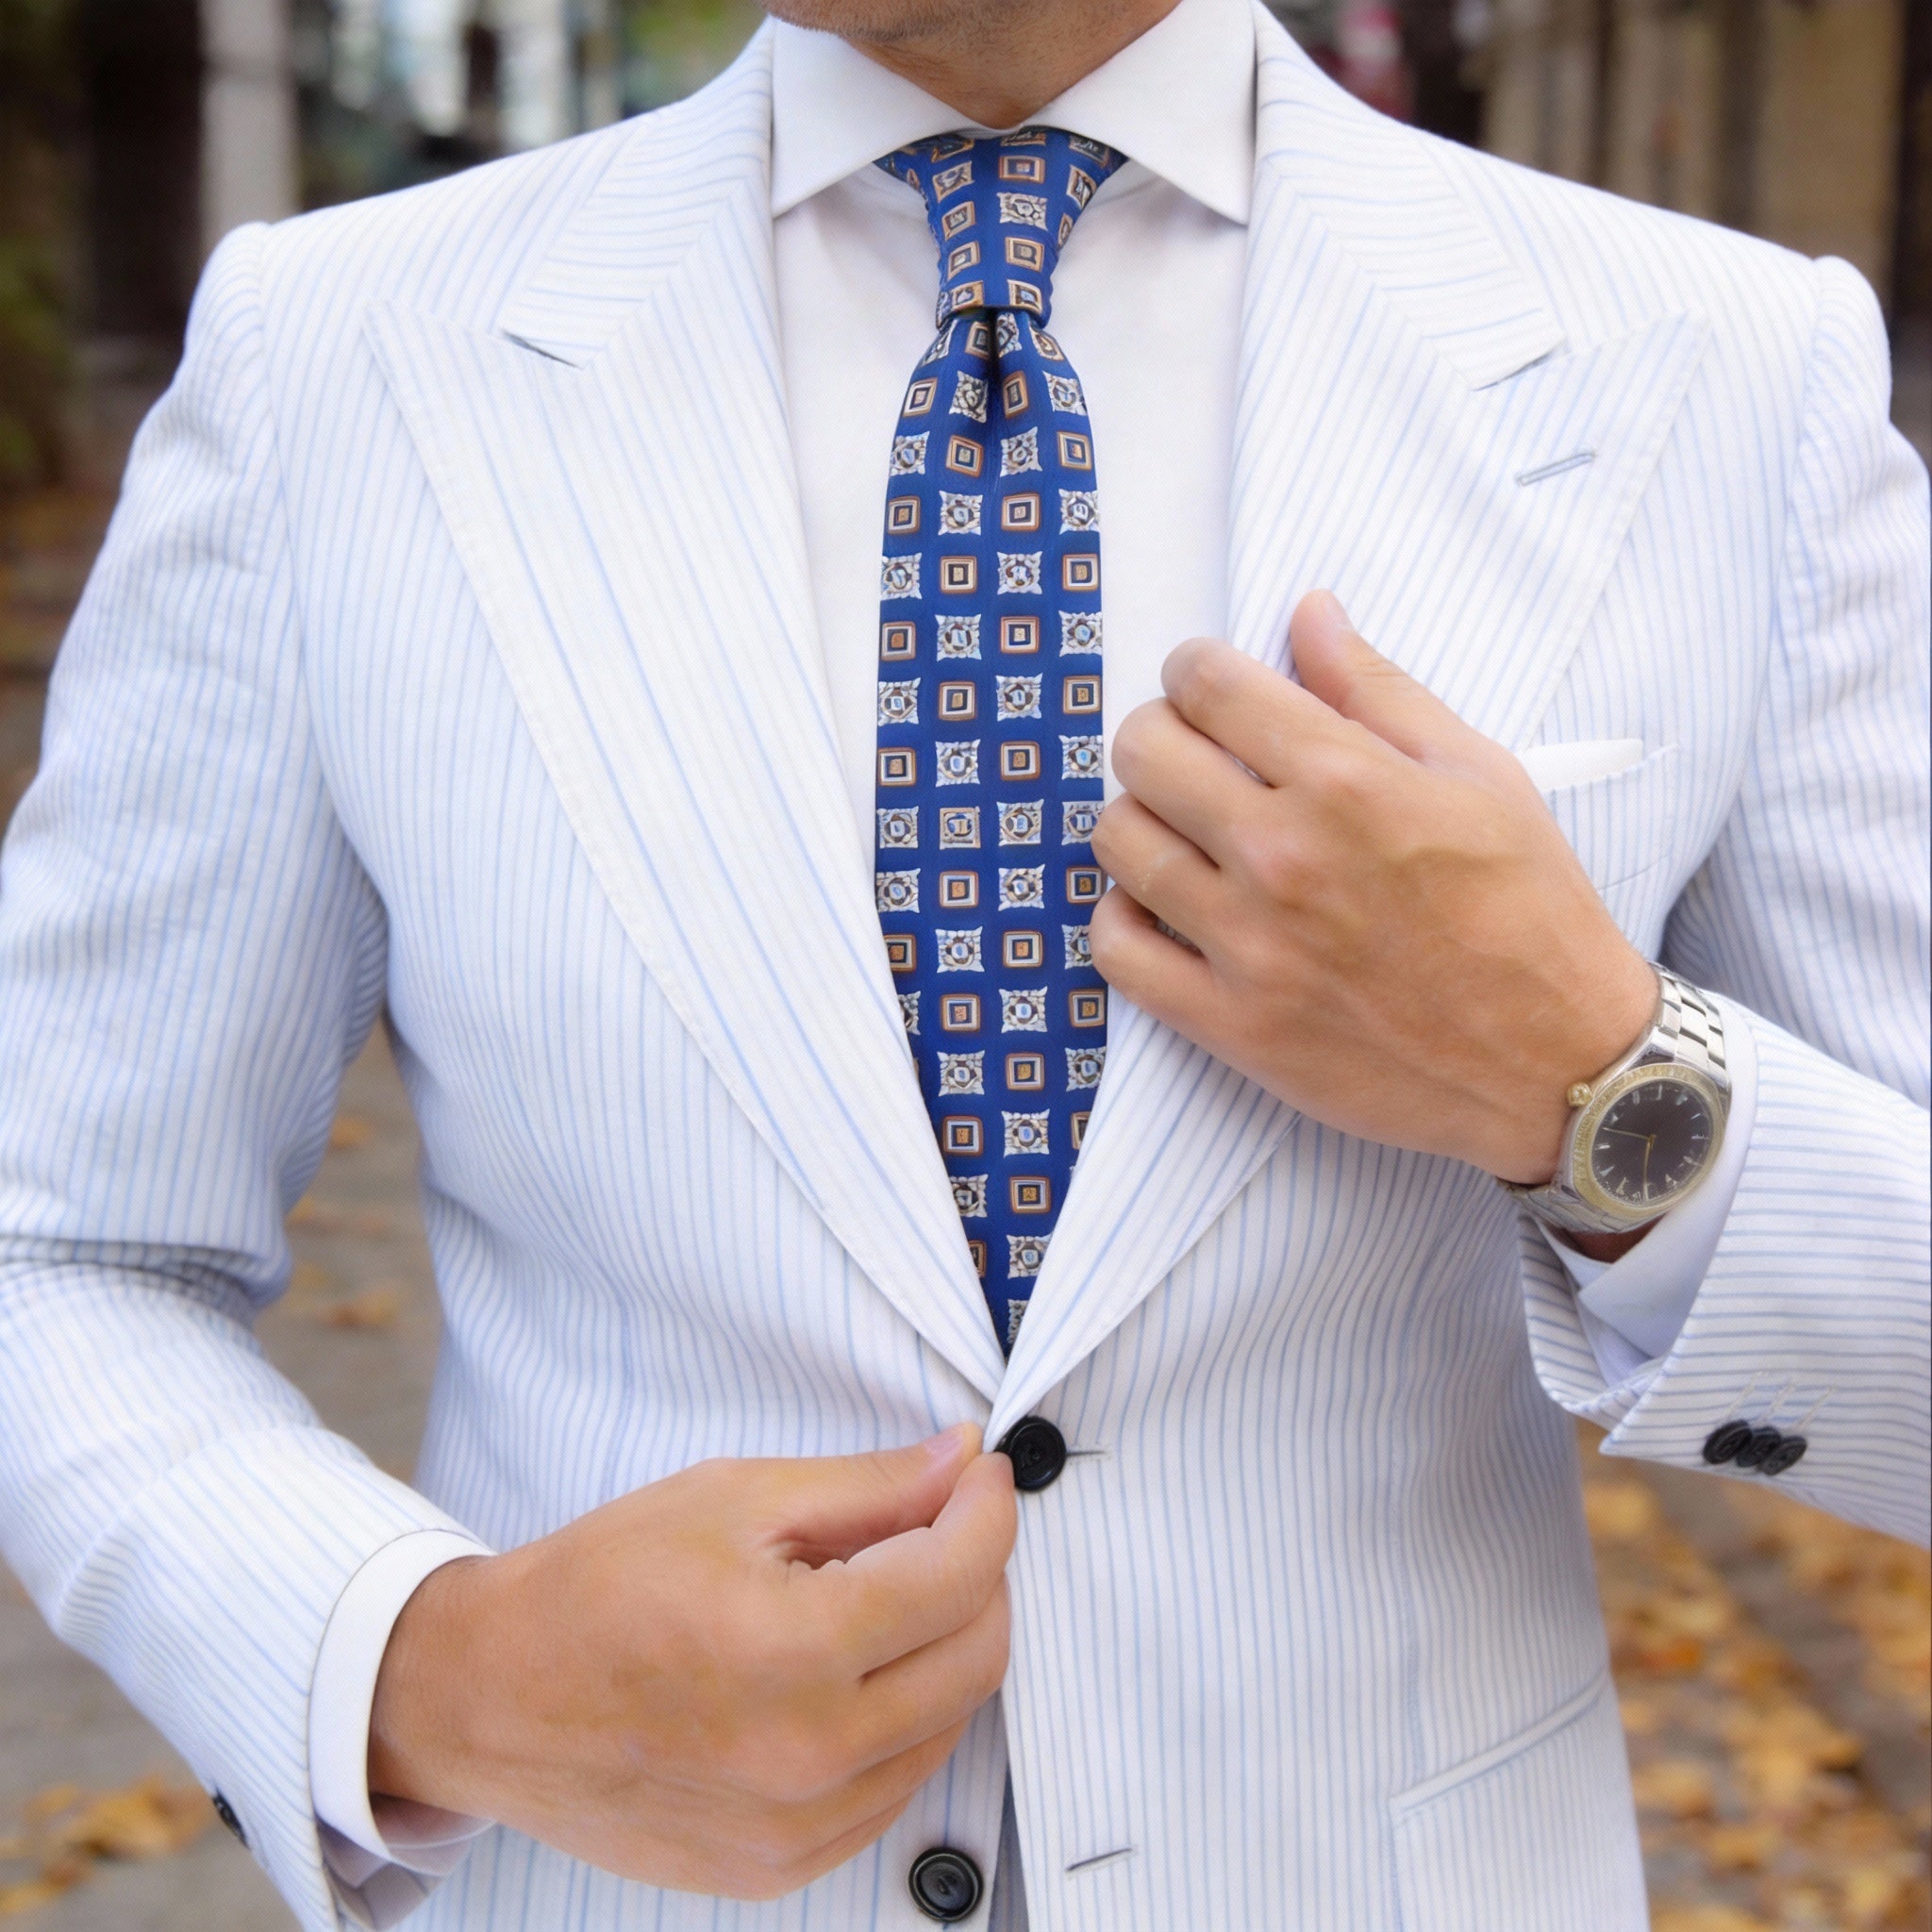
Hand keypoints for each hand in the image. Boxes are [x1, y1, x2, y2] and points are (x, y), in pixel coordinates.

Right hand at [368, 1425, 1014, 1899]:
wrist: (493, 1698)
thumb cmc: (600, 1585)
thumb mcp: (733, 1499)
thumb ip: (866, 1486)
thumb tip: (961, 1461)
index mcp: (792, 1650)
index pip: (958, 1576)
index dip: (988, 1509)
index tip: (981, 1474)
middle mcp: (808, 1755)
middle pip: (976, 1657)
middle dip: (981, 1573)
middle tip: (945, 1522)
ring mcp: (797, 1829)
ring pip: (949, 1726)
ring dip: (948, 1647)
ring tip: (887, 1592)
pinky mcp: (781, 1868)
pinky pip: (896, 1788)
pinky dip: (905, 1719)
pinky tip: (856, 1669)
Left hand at [1089, 590, 1657, 1185]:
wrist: (1557, 1063)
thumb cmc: (1529, 912)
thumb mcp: (1479, 774)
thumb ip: (1378, 689)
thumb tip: (1309, 612)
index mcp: (1345, 781)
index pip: (1206, 684)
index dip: (1195, 670)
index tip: (1210, 687)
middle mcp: (1283, 855)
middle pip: (1143, 751)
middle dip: (1161, 734)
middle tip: (1195, 756)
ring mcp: (1248, 945)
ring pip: (1119, 841)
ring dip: (1140, 820)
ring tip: (1183, 832)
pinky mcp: (1230, 1024)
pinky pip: (1116, 950)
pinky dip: (1124, 918)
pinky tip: (1165, 908)